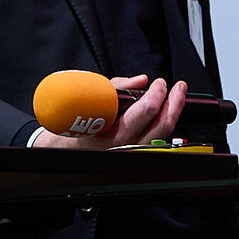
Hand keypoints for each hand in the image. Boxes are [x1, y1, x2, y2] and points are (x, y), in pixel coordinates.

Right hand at [30, 76, 185, 149]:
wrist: (61, 150)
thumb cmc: (73, 123)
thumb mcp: (91, 97)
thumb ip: (118, 88)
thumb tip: (141, 80)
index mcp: (109, 131)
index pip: (143, 112)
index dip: (156, 94)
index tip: (159, 82)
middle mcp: (122, 147)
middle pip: (159, 128)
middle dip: (173, 104)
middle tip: (177, 87)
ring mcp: (129, 155)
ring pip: (160, 138)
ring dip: (172, 115)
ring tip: (177, 97)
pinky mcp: (133, 158)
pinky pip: (154, 143)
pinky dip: (162, 126)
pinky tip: (166, 114)